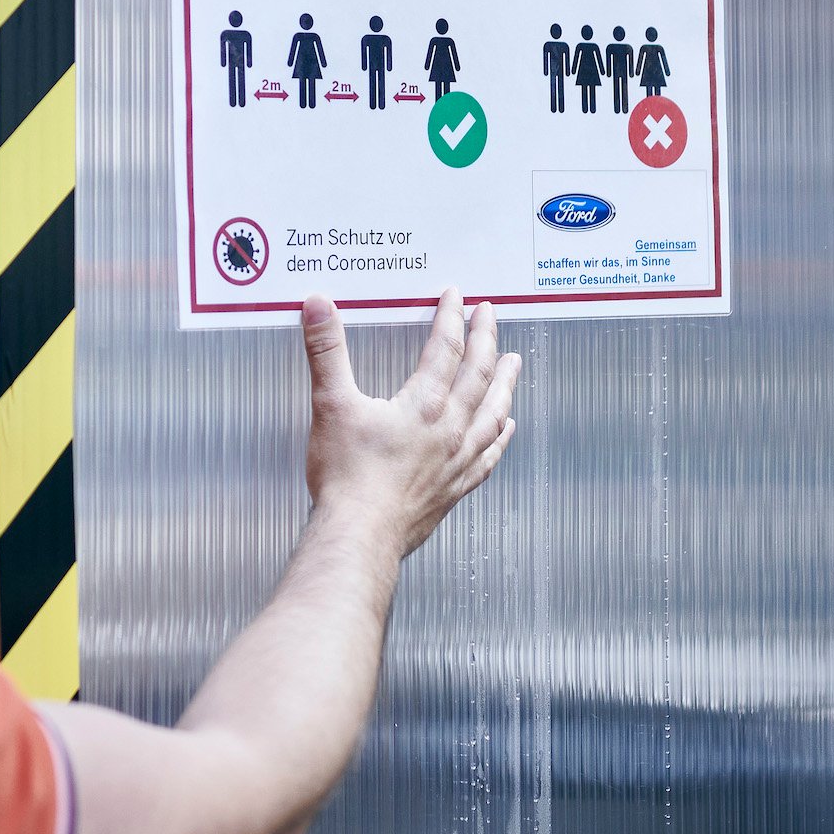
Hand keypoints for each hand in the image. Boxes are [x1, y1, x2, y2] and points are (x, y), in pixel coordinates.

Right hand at [299, 287, 518, 554]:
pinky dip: (501, 437)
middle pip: (479, 374)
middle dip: (486, 339)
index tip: (455, 298)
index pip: (446, 348)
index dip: (451, 318)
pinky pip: (489, 456)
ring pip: (493, 412)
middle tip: (490, 316)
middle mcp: (450, 429)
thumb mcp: (331, 403)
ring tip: (514, 364)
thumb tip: (319, 308)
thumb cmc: (347, 479)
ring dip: (505, 383)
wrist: (360, 535)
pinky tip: (505, 430)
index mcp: (423, 405)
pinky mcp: (455, 488)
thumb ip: (326, 351)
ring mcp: (457, 460)